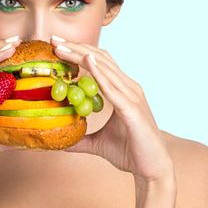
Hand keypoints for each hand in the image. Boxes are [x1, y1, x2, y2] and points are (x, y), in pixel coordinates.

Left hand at [50, 37, 174, 184]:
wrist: (153, 169)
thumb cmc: (130, 152)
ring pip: (104, 69)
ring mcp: (132, 96)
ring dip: (81, 56)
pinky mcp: (132, 110)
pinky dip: (100, 74)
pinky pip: (113, 89)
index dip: (79, 51)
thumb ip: (81, 137)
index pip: (99, 62)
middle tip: (54, 39)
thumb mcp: (98, 142)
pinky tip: (87, 63)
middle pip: (100, 58)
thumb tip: (61, 140)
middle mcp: (129, 87)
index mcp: (123, 89)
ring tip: (62, 48)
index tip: (57, 45)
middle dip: (76, 47)